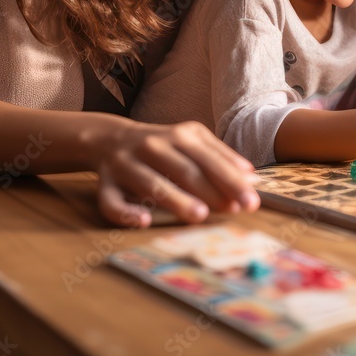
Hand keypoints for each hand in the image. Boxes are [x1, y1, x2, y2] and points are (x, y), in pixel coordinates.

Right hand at [88, 120, 259, 226]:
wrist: (109, 138)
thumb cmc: (162, 144)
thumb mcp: (191, 140)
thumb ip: (220, 155)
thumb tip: (251, 176)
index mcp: (179, 135)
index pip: (209, 159)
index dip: (230, 179)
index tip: (250, 198)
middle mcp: (153, 146)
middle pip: (184, 170)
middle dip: (211, 190)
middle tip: (233, 209)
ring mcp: (127, 164)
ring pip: (152, 184)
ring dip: (176, 199)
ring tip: (199, 215)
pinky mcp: (105, 183)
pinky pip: (112, 201)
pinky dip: (126, 212)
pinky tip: (143, 220)